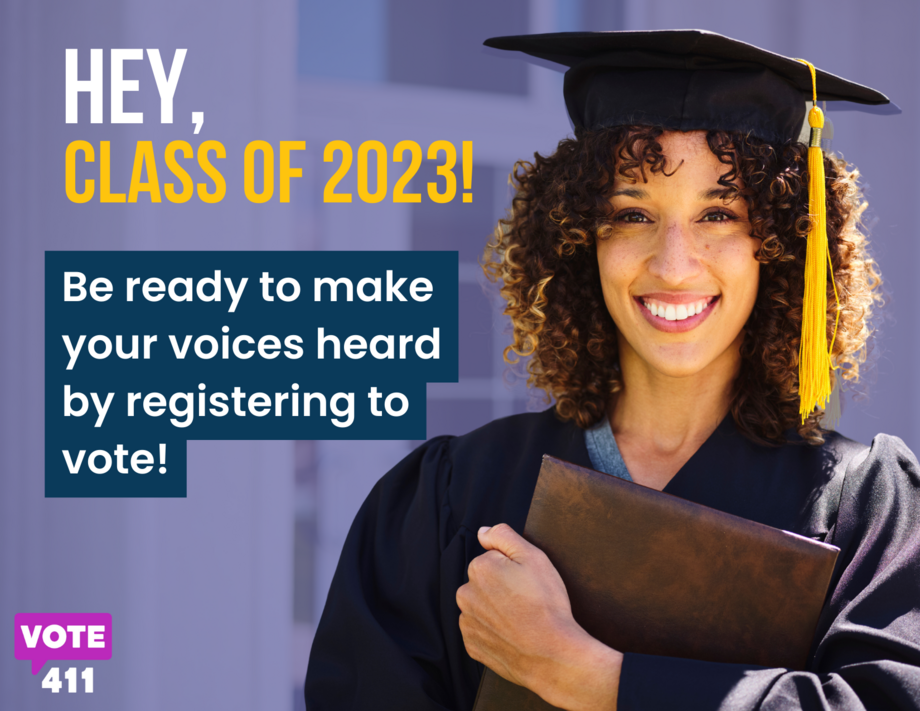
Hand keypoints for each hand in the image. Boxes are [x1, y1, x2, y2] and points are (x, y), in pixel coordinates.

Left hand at [456, 524, 621, 710]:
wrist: (551, 655)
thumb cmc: (546, 605)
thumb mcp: (533, 557)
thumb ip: (504, 536)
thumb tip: (483, 532)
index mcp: (478, 569)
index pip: (492, 560)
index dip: (513, 569)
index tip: (527, 583)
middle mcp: (465, 594)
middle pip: (484, 583)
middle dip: (500, 588)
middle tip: (526, 601)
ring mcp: (467, 622)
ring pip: (481, 607)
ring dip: (495, 610)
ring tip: (521, 620)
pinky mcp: (472, 645)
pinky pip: (480, 631)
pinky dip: (493, 632)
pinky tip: (513, 635)